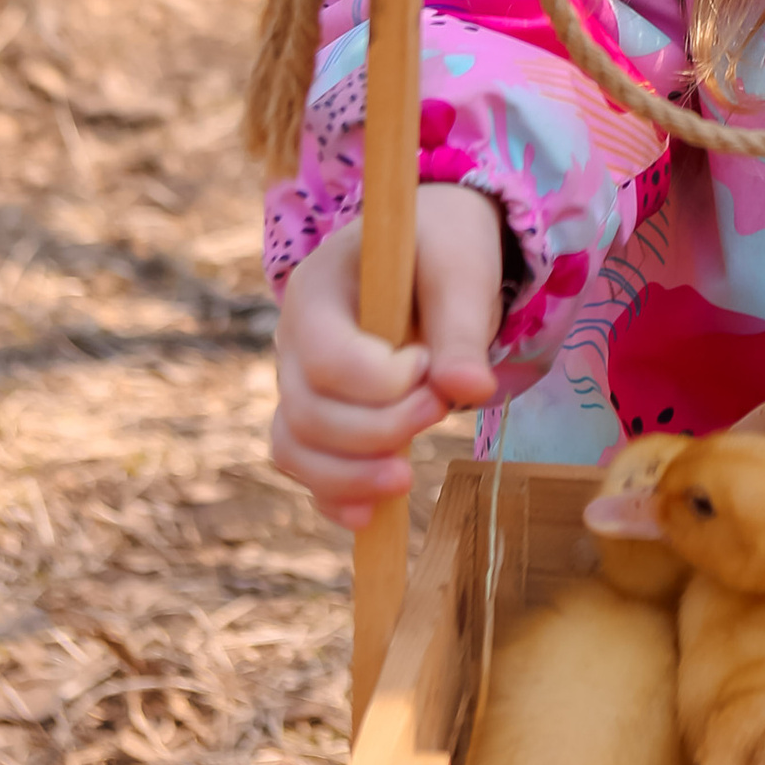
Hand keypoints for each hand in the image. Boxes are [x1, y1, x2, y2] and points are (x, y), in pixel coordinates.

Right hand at [270, 182, 506, 528]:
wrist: (435, 252)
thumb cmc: (444, 249)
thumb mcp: (461, 271)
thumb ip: (461, 327)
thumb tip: (471, 390)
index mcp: (317, 289)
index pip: (326, 358)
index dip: (380, 382)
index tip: (430, 366)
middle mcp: (292, 338)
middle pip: (307, 410)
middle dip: (375, 431)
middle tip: (439, 412)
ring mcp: (297, 382)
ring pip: (294, 447)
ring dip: (349, 476)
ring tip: (406, 479)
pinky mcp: (316, 418)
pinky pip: (306, 467)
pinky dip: (334, 495)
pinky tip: (371, 516)